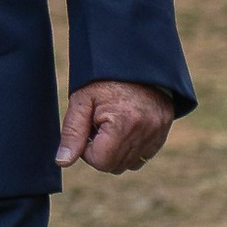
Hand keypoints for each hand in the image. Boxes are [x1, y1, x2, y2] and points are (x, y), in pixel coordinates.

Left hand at [58, 79, 176, 174]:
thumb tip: (62, 162)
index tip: (88, 128)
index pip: (100, 162)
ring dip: (116, 150)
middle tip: (98, 125)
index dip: (87, 149)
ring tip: (112, 125)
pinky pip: (144, 156)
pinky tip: (125, 127)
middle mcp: (145, 131)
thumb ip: (72, 132)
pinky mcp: (163, 131)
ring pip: (130, 164)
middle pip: (115, 166)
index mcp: (124, 123)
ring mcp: (158, 132)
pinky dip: (131, 148)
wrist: (134, 60)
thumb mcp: (82, 100)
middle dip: (102, 151)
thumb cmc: (103, 78)